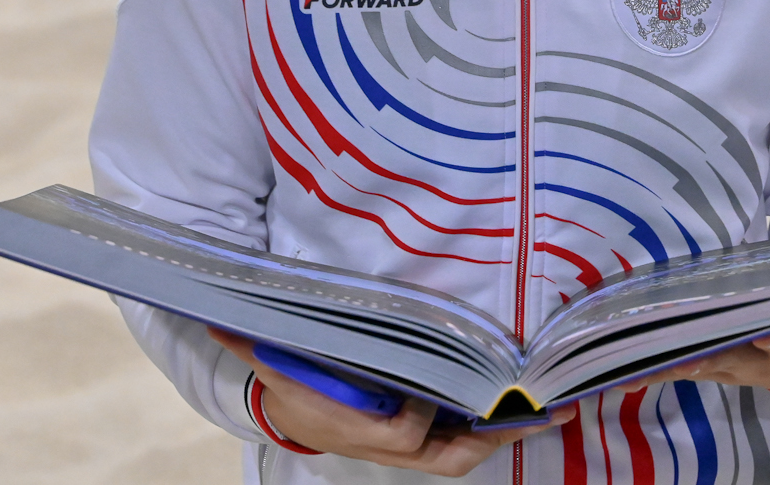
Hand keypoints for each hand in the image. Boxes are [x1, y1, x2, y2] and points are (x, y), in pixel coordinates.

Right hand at [208, 328, 569, 474]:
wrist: (292, 413)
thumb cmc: (293, 384)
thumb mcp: (275, 360)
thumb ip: (255, 337)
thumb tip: (221, 315)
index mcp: (358, 427)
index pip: (403, 433)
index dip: (422, 419)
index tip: (439, 395)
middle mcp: (391, 444)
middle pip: (450, 454)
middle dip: (493, 435)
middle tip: (536, 409)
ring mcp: (410, 447)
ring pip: (464, 452)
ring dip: (505, 433)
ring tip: (548, 409)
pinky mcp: (423, 440)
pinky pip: (464, 441)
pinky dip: (494, 429)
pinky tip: (523, 408)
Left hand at [622, 294, 769, 395]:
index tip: (766, 333)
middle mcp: (758, 361)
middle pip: (729, 359)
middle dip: (704, 358)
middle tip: (680, 356)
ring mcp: (728, 364)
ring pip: (694, 364)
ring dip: (665, 364)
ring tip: (633, 365)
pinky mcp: (705, 359)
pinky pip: (674, 362)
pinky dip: (648, 364)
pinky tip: (617, 366)